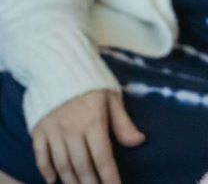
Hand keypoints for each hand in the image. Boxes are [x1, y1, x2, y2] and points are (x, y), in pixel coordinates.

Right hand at [31, 89, 145, 183]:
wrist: (59, 65)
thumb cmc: (92, 82)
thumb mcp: (112, 98)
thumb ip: (123, 123)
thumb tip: (139, 141)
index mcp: (93, 121)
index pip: (103, 157)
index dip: (109, 176)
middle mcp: (72, 129)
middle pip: (81, 165)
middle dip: (91, 183)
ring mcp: (53, 130)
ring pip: (61, 164)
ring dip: (71, 180)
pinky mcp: (39, 129)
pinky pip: (40, 155)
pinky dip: (46, 170)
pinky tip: (53, 180)